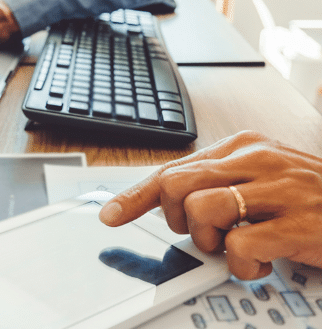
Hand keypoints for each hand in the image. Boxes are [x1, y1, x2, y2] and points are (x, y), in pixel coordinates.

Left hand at [99, 130, 321, 279]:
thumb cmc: (307, 197)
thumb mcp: (257, 179)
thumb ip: (214, 184)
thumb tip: (167, 200)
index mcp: (240, 147)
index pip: (173, 169)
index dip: (135, 195)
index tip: (110, 215)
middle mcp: (255, 160)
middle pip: (177, 187)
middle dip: (178, 222)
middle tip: (207, 232)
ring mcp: (276, 190)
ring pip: (200, 211)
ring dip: (210, 241)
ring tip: (237, 244)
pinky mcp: (296, 223)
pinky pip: (238, 247)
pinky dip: (243, 264)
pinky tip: (264, 260)